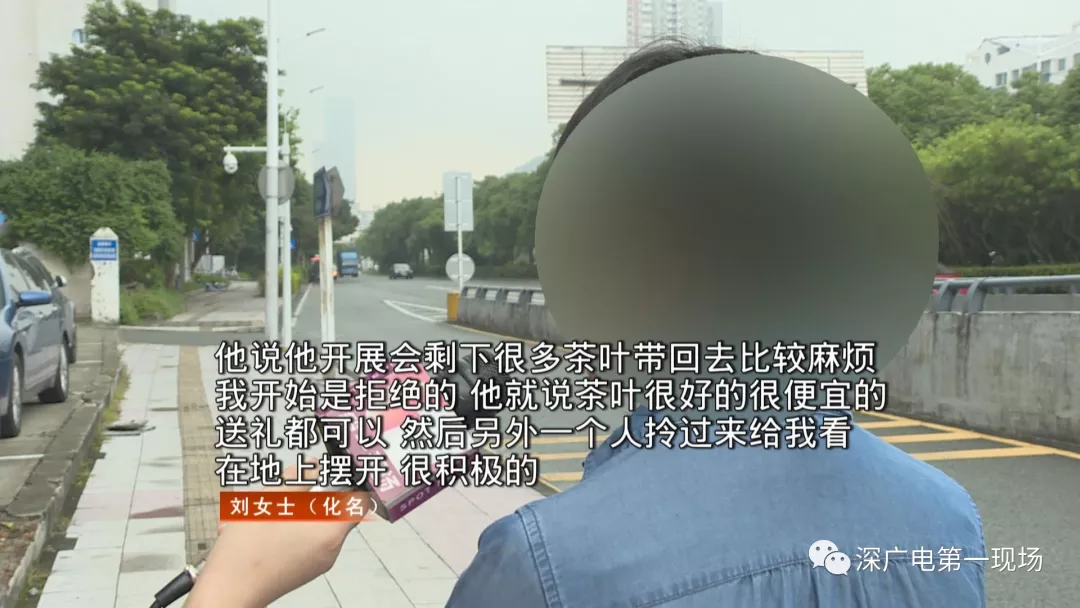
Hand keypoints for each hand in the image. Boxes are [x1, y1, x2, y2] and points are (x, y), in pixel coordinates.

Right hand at [184, 463, 364, 607]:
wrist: (228, 592)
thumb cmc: (249, 552)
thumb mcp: (273, 501)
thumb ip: (298, 479)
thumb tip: (313, 466)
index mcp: (331, 532)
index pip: (358, 504)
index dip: (348, 486)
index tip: (334, 476)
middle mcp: (330, 551)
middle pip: (331, 513)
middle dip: (309, 497)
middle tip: (284, 490)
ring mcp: (316, 563)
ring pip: (312, 526)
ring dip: (293, 513)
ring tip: (263, 510)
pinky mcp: (300, 570)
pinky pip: (301, 542)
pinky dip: (286, 531)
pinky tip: (258, 529)